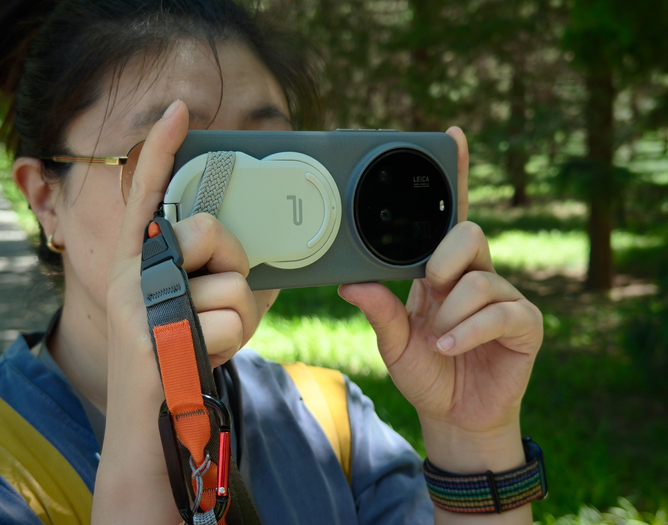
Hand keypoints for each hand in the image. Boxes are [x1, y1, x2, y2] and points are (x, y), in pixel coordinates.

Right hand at [94, 100, 263, 523]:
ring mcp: (141, 303)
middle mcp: (132, 271)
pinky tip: (203, 357)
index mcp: (140, 257)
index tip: (181, 109)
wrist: (151, 414)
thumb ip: (214, 271)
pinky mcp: (157, 336)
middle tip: (220, 294)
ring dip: (237, 318)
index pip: (148, 191)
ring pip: (231, 285)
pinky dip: (230, 346)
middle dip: (234, 262)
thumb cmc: (179, 353)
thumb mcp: (196, 304)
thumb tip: (250, 252)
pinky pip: (229, 325)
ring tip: (209, 336)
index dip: (164, 148)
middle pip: (211, 231)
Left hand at [338, 127, 542, 453]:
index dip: (455, 175)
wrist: (453, 415)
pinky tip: (452, 347)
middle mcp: (475, 275)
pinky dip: (470, 331)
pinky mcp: (525, 324)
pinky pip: (502, 312)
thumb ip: (379, 310)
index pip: (449, 216)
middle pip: (469, 233)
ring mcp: (504, 298)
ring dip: (452, 312)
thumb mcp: (393, 341)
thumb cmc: (426, 371)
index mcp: (442, 271)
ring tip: (439, 338)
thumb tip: (351, 281)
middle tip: (430, 288)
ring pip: (481, 278)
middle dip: (445, 258)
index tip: (450, 136)